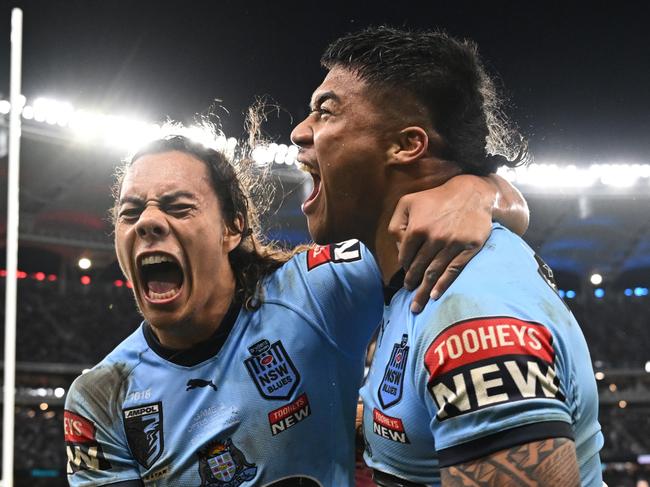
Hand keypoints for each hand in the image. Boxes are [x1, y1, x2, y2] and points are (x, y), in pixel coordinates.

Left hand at [388, 175, 495, 312]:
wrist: (471, 193)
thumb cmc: (436, 199)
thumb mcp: (408, 203)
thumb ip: (396, 223)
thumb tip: (397, 246)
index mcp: (416, 228)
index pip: (405, 256)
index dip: (405, 267)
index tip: (407, 274)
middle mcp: (433, 238)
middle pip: (418, 268)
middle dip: (412, 284)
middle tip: (409, 294)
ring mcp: (451, 244)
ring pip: (434, 272)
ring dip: (424, 291)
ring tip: (418, 305)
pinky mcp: (468, 248)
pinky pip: (453, 270)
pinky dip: (443, 284)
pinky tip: (435, 295)